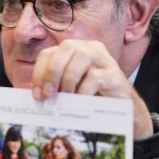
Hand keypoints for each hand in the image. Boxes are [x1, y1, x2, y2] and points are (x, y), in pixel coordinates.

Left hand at [31, 39, 152, 140]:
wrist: (122, 111)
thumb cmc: (92, 98)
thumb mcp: (69, 90)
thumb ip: (54, 87)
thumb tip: (35, 95)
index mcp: (74, 50)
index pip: (49, 53)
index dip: (39, 72)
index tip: (37, 95)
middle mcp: (90, 48)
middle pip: (66, 47)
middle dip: (52, 71)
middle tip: (48, 95)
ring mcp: (104, 59)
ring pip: (82, 56)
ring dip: (68, 78)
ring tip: (66, 97)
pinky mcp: (114, 74)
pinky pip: (95, 76)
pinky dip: (83, 90)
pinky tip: (80, 102)